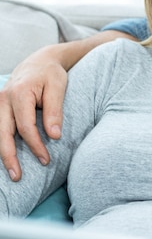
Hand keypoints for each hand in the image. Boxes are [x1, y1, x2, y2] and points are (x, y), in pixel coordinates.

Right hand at [0, 51, 67, 180]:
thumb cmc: (50, 74)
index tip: (46, 160)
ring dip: (3, 153)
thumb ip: (55, 111)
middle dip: (10, 157)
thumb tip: (54, 136)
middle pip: (4, 133)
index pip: (25, 127)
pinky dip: (1, 142)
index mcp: (20, 93)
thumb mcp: (58, 87)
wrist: (39, 61)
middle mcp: (4, 98)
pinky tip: (5, 157)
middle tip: (18, 177)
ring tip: (12, 173)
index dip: (35, 146)